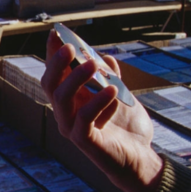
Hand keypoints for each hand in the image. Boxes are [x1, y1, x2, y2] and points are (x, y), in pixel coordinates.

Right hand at [41, 31, 163, 191]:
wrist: (140, 158)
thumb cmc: (126, 129)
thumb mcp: (121, 96)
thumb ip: (112, 78)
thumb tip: (105, 57)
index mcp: (72, 100)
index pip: (56, 73)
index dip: (53, 54)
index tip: (56, 33)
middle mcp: (66, 113)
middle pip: (50, 84)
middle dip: (57, 63)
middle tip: (70, 47)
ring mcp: (72, 127)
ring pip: (61, 98)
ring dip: (75, 78)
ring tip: (93, 64)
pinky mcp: (84, 141)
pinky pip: (83, 118)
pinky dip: (97, 101)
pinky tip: (113, 90)